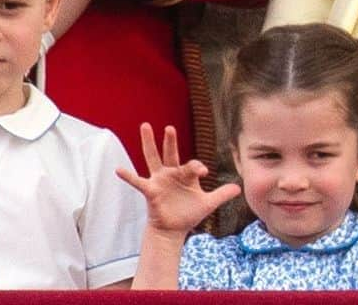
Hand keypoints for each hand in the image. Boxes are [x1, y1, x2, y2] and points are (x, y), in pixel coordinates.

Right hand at [117, 123, 240, 233]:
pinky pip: (137, 182)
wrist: (173, 230)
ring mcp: (159, 180)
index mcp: (185, 174)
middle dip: (170, 141)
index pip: (191, 165)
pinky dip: (128, 176)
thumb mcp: (207, 203)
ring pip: (153, 158)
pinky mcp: (150, 191)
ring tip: (145, 126)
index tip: (203, 171)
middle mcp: (171, 173)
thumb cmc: (189, 213)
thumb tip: (239, 188)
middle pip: (170, 154)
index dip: (197, 167)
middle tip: (171, 128)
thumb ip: (221, 194)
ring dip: (149, 143)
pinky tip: (118, 170)